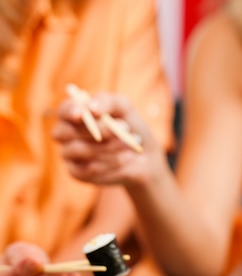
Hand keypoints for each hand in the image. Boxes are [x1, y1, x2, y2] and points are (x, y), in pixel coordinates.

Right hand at [52, 92, 166, 188]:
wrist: (143, 157)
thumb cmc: (129, 127)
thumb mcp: (123, 108)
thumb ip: (107, 102)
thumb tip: (92, 107)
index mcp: (73, 113)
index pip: (63, 110)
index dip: (69, 111)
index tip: (82, 113)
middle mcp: (65, 134)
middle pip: (67, 131)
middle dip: (98, 129)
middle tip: (125, 127)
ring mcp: (69, 154)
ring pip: (79, 149)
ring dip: (109, 146)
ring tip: (129, 144)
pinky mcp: (78, 173)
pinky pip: (87, 169)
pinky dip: (110, 163)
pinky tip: (125, 159)